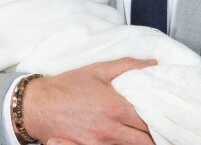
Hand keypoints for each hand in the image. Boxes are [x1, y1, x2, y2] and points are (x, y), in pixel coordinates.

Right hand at [22, 58, 155, 144]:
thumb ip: (127, 66)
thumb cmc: (67, 86)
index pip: (149, 121)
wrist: (38, 104)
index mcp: (115, 108)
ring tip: (141, 133)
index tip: (162, 115)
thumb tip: (152, 64)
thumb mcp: (96, 70)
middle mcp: (110, 130)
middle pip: (145, 142)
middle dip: (153, 136)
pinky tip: (123, 138)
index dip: (159, 119)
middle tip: (157, 128)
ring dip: (139, 142)